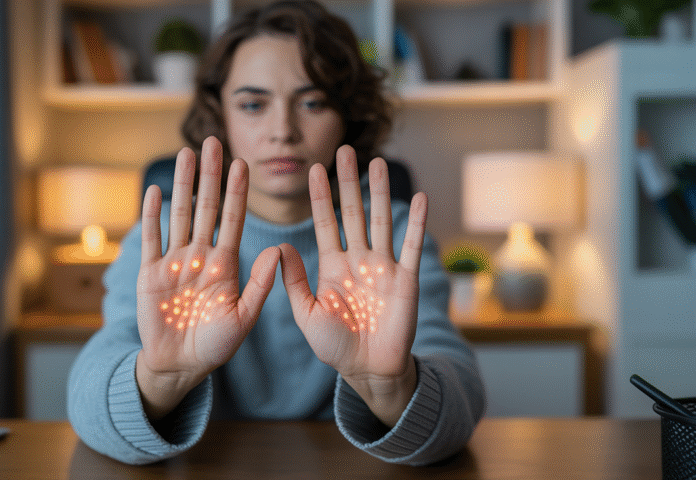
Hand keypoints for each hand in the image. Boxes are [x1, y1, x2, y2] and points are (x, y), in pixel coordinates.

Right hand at [136, 137, 279, 419]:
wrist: (180, 365)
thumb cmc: (216, 345)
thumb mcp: (244, 317)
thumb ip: (260, 284)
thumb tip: (279, 251)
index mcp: (225, 265)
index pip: (233, 219)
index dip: (237, 192)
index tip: (243, 164)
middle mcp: (200, 256)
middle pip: (205, 207)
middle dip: (209, 175)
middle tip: (214, 142)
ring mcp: (174, 262)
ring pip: (179, 215)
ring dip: (182, 184)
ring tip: (187, 153)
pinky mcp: (149, 274)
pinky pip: (151, 239)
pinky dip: (152, 215)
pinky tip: (157, 190)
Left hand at [279, 145, 427, 425]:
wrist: (368, 370)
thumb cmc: (334, 346)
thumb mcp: (306, 313)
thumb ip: (294, 281)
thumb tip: (279, 247)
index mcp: (332, 266)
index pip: (325, 222)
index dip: (320, 197)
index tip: (313, 168)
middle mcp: (358, 259)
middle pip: (353, 212)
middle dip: (348, 182)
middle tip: (343, 150)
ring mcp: (383, 267)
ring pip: (380, 221)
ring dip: (380, 192)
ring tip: (377, 162)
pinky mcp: (406, 280)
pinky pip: (412, 247)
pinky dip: (417, 223)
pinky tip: (420, 198)